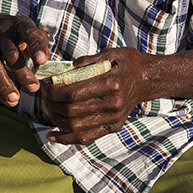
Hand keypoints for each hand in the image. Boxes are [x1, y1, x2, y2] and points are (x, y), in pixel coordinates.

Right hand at [0, 14, 49, 106]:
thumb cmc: (14, 33)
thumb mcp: (28, 31)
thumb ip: (39, 44)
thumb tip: (46, 64)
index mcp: (19, 25)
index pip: (29, 34)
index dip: (36, 47)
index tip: (42, 61)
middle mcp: (2, 32)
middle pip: (10, 53)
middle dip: (22, 72)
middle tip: (34, 88)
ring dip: (5, 84)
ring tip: (15, 100)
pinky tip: (6, 100)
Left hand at [41, 48, 157, 144]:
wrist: (148, 79)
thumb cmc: (127, 63)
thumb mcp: (110, 53)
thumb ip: (85, 62)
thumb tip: (60, 71)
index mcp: (112, 84)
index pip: (74, 94)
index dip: (53, 92)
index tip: (44, 86)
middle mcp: (113, 104)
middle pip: (71, 111)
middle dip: (51, 104)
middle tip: (44, 96)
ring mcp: (114, 118)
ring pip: (75, 126)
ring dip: (55, 119)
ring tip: (47, 109)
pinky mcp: (113, 127)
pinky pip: (85, 138)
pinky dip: (65, 139)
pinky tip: (51, 135)